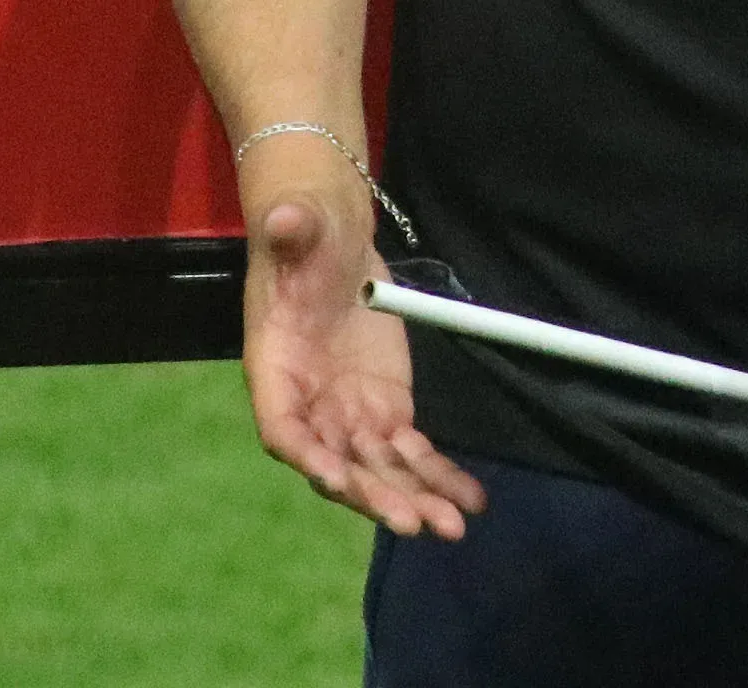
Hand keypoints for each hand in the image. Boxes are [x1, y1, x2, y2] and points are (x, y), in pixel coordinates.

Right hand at [238, 176, 486, 538]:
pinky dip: (440, 475)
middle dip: (374, 494)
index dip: (308, 456)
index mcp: (275, 372)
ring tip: (452, 526)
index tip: (335, 479)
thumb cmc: (305, 235)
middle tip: (413, 523)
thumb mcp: (296, 226)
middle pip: (339, 464)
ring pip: (380, 468)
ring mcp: (350, 414)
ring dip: (414, 497)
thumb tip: (285, 220)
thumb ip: (290, 231)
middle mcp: (311, 407)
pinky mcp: (388, 410)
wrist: (334, 242)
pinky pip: (413, 452)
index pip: (284, 429)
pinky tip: (471, 499)